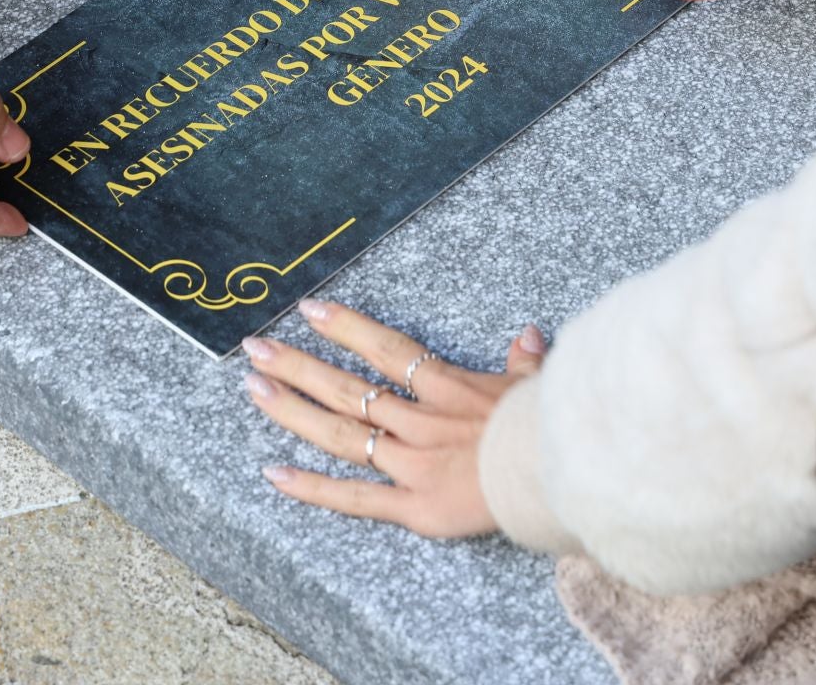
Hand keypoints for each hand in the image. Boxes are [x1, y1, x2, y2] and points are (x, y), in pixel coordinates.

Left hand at [242, 299, 544, 537]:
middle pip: (348, 387)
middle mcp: (420, 420)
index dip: (346, 328)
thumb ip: (525, 363)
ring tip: (253, 388)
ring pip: (341, 432)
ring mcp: (411, 461)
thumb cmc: (555, 429)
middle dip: (298, 365)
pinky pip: (355, 497)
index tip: (309, 310)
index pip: (387, 350)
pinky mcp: (414, 505)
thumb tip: (527, 336)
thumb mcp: (539, 386)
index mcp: (448, 388)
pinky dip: (312, 486)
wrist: (562, 473)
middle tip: (254, 347)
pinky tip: (273, 473)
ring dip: (293, 410)